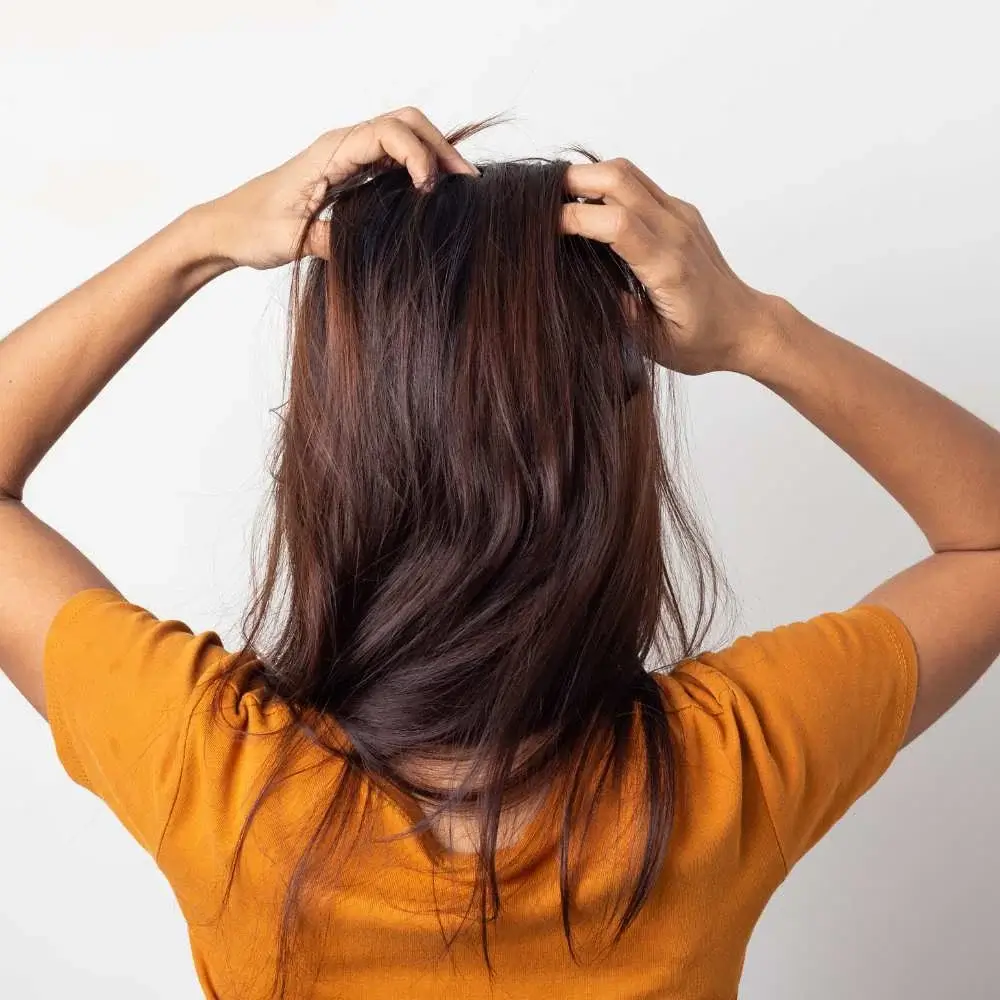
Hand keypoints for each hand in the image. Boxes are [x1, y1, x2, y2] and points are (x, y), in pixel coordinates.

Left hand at [196, 107, 478, 270]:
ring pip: (402, 135)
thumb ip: (331, 239)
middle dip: (439, 145)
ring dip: (433, 153)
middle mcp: (341, 146)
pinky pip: (392, 157)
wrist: (226, 227)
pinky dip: (418, 166)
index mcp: (328, 152)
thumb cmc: (251, 228)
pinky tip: (433, 192)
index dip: (417, 154)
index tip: (428, 189)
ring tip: (459, 184)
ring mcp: (346, 156)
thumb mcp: (290, 240)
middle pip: (404, 122)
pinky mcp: (349, 172)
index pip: (387, 132)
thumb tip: (370, 246)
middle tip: (465, 179)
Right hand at [560, 158, 778, 375]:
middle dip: (572, 183)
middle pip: (619, 179)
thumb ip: (619, 312)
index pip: (616, 223)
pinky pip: (638, 184)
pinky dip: (606, 187)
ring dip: (588, 178)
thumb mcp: (654, 342)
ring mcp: (680, 216)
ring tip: (559, 203)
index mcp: (669, 267)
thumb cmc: (703, 340)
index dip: (574, 218)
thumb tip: (581, 282)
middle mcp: (677, 231)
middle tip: (540, 204)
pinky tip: (590, 211)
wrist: (746, 325)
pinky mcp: (680, 212)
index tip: (542, 229)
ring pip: (627, 173)